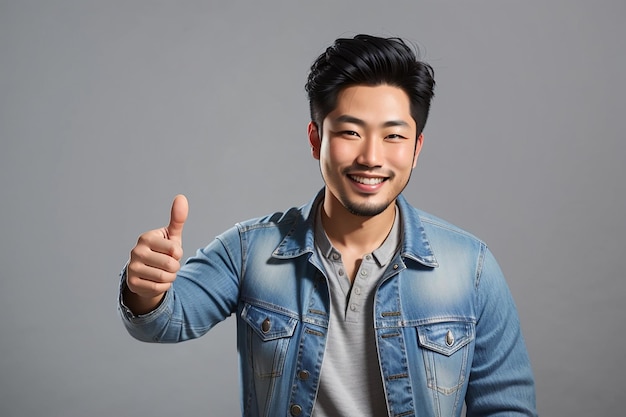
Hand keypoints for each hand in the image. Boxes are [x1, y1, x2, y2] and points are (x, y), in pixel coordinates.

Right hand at [125, 195, 187, 312]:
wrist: (148, 272)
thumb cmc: (163, 251)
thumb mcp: (171, 236)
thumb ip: (177, 218)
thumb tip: (181, 197)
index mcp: (146, 238)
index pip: (175, 250)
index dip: (178, 254)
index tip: (171, 252)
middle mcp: (136, 251)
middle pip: (171, 265)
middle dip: (175, 267)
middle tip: (168, 264)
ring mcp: (132, 268)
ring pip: (165, 278)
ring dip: (170, 277)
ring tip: (163, 272)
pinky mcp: (132, 283)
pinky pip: (158, 288)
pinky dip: (163, 286)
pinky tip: (156, 281)